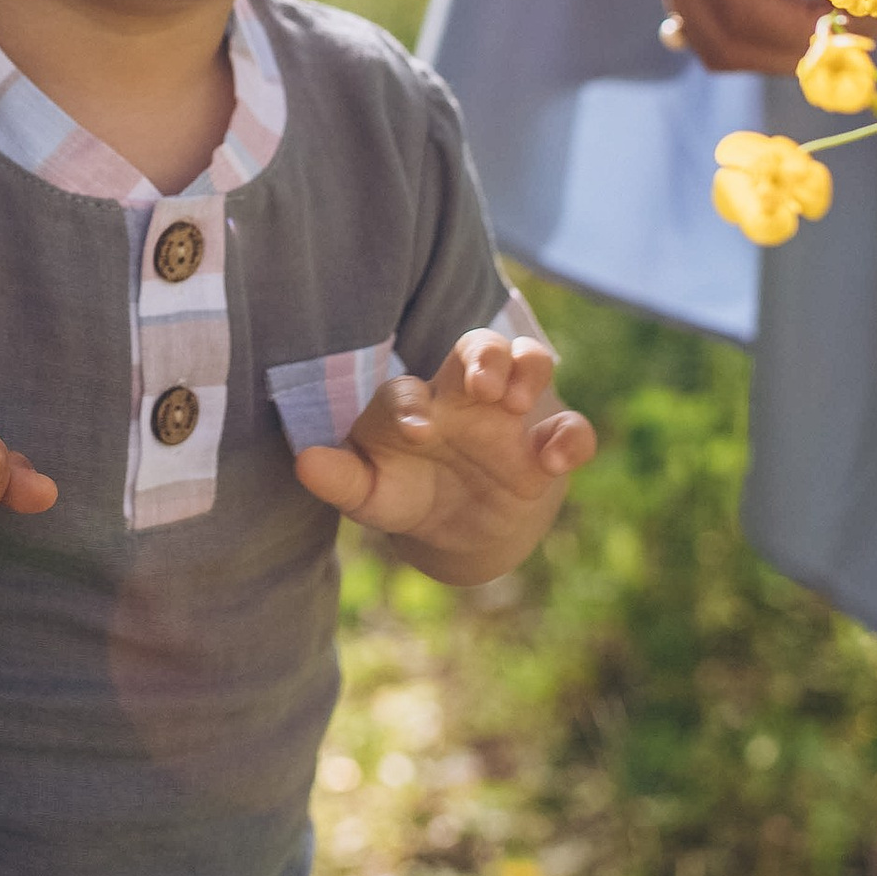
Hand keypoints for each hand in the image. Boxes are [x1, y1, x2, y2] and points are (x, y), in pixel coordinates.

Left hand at [293, 326, 595, 583]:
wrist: (456, 528)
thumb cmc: (404, 493)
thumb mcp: (371, 495)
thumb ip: (341, 479)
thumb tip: (305, 463)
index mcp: (413, 404)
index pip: (408, 389)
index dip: (410, 405)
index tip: (416, 432)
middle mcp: (463, 397)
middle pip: (476, 347)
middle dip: (483, 356)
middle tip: (483, 386)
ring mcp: (510, 416)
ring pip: (528, 362)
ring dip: (528, 369)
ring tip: (519, 402)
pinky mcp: (545, 448)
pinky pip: (570, 429)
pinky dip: (571, 438)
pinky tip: (555, 462)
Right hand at [630, 0, 861, 73]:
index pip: (745, 11)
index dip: (812, 35)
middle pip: (719, 38)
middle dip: (795, 54)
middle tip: (871, 36)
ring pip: (705, 31)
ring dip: (773, 44)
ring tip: (844, 22)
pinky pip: (701, 2)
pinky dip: (751, 21)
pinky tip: (801, 6)